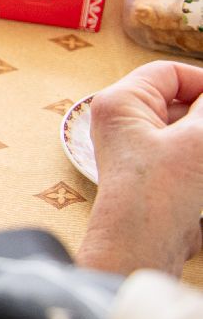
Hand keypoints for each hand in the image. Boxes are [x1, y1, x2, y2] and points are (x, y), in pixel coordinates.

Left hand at [80, 61, 202, 276]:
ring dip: (202, 134)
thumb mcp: (198, 139)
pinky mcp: (153, 172)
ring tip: (200, 161)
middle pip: (180, 100)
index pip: (170, 73)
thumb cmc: (159, 191)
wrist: (143, 245)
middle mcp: (123, 121)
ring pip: (185, 128)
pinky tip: (200, 173)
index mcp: (122, 102)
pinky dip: (199, 153)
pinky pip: (185, 151)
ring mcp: (137, 147)